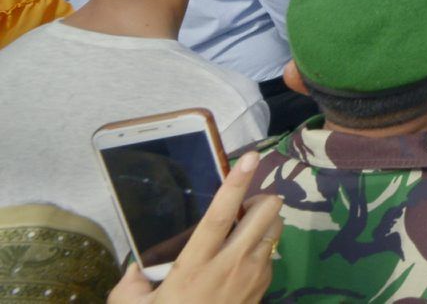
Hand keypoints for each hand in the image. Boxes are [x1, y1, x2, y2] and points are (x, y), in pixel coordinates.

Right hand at [108, 150, 278, 302]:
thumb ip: (131, 284)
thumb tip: (136, 268)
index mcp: (196, 265)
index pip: (220, 215)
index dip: (235, 183)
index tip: (249, 157)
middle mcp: (230, 266)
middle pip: (265, 213)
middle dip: (261, 198)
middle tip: (245, 203)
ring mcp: (252, 277)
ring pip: (275, 230)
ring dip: (265, 221)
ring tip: (245, 227)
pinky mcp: (263, 288)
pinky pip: (271, 254)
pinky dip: (263, 247)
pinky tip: (243, 258)